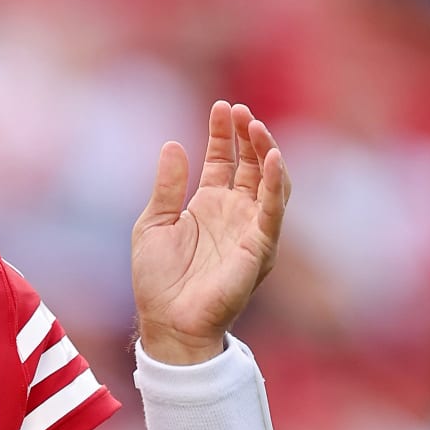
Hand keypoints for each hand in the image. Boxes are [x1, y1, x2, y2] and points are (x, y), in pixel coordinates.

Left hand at [132, 101, 290, 363]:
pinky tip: (272, 159)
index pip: (224, 160)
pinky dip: (275, 185)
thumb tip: (174, 145)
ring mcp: (249, 229)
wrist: (167, 322)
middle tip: (241, 111)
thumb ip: (168, 186)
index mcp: (208, 206)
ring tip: (256, 126)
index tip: (221, 106)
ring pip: (270, 183)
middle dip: (249, 136)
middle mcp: (234, 214)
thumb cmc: (158, 280)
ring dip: (266, 153)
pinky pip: (273, 212)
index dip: (223, 134)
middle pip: (251, 165)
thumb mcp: (154, 223)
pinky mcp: (259, 248)